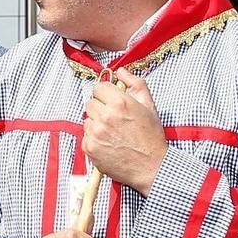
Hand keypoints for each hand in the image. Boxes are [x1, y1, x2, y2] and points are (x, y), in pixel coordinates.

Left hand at [82, 73, 167, 191]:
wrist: (151, 166)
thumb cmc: (151, 137)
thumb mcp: (149, 106)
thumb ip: (135, 84)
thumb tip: (121, 71)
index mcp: (120, 103)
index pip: (99, 87)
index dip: (106, 93)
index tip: (111, 100)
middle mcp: (105, 117)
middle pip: (90, 102)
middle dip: (100, 107)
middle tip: (113, 118)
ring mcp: (96, 133)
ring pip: (87, 119)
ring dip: (96, 123)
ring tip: (112, 132)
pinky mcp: (90, 148)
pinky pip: (85, 136)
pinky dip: (94, 138)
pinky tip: (108, 143)